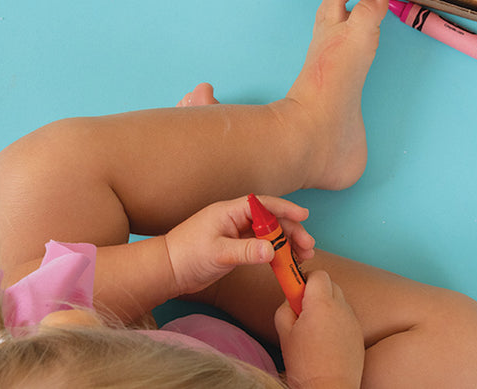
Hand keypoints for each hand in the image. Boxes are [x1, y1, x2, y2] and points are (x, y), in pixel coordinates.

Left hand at [163, 195, 314, 295]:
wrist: (168, 271)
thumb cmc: (187, 255)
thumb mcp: (218, 254)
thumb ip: (245, 252)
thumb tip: (272, 252)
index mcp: (229, 212)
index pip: (263, 205)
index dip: (284, 208)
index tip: (303, 216)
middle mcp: (235, 220)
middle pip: (271, 220)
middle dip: (291, 231)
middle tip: (307, 246)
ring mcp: (236, 234)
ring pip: (269, 235)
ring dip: (287, 244)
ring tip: (303, 256)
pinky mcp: (236, 248)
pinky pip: (262, 247)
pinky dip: (276, 254)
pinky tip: (287, 262)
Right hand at [275, 271, 364, 388]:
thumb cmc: (305, 364)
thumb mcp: (284, 333)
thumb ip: (285, 307)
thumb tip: (290, 298)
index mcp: (321, 304)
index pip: (318, 274)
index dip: (304, 279)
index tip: (295, 289)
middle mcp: (341, 307)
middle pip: (330, 284)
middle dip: (316, 291)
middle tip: (302, 309)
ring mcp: (353, 320)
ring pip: (339, 300)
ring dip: (327, 306)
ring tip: (314, 328)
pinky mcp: (359, 334)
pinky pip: (346, 317)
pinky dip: (336, 320)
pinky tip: (326, 339)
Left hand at [300, 0, 388, 91]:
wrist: (320, 120)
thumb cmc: (335, 74)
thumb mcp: (357, 33)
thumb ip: (368, 12)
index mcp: (330, 32)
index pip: (332, 7)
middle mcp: (325, 50)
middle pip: (327, 24)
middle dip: (332, 11)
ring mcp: (329, 73)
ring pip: (329, 46)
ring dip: (336, 35)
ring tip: (341, 29)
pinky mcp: (337, 94)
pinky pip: (340, 74)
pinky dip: (344, 66)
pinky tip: (348, 71)